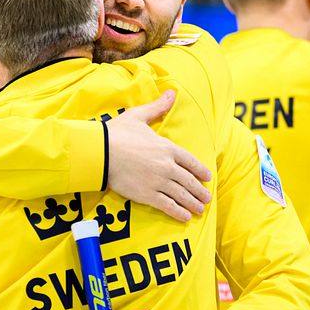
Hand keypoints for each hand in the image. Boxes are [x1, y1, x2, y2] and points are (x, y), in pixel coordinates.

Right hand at [106, 91, 211, 221]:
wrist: (101, 152)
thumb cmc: (118, 133)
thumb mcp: (139, 116)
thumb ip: (158, 107)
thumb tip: (172, 92)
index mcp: (167, 147)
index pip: (190, 161)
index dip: (200, 170)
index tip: (207, 177)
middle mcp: (167, 166)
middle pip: (189, 181)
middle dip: (199, 191)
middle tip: (207, 198)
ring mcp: (158, 182)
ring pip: (181, 195)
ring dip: (192, 203)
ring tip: (200, 210)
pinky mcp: (147, 195)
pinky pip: (167, 205)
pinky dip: (178, 212)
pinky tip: (185, 217)